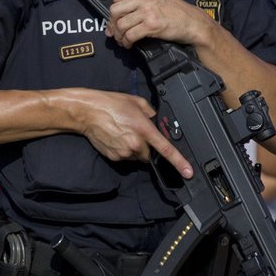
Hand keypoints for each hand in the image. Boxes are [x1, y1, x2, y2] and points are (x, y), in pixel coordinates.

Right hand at [74, 89, 192, 178]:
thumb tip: (157, 121)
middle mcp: (135, 144)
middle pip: (150, 154)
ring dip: (135, 148)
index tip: (188, 172)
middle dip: (147, 146)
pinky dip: (124, 150)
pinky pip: (126, 157)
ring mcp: (124, 153)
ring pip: (137, 156)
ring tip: (123, 133)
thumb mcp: (137, 102)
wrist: (87, 112)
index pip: (166, 150)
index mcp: (144, 130)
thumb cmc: (110, 104)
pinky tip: (116, 137)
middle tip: (136, 132)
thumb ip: (151, 114)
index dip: (179, 162)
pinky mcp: (114, 157)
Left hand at [106, 0, 211, 48]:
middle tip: (115, 31)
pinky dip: (127, 42)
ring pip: (121, 24)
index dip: (114, 8)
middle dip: (113, 23)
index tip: (115, 16)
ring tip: (122, 39)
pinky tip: (129, 43)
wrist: (192, 22)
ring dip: (119, 35)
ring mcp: (148, 10)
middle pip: (115, 10)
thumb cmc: (174, 7)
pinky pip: (130, 35)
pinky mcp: (152, 25)